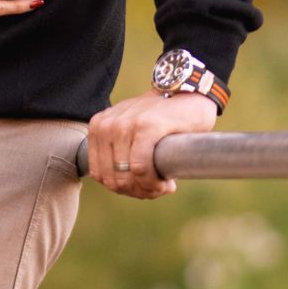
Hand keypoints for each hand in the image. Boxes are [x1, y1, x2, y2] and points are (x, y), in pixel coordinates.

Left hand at [85, 89, 219, 199]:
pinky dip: (153, 182)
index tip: (144, 189)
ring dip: (147, 190)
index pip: (100, 174)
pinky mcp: (146, 127)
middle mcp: (107, 125)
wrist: (189, 96)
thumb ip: (118, 154)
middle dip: (137, 192)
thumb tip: (119, 188)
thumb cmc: (161, 121)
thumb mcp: (130, 132)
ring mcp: (125, 125)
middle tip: (157, 189)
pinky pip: (141, 168)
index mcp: (98, 127)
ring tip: (164, 186)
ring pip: (126, 177)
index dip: (123, 190)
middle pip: (113, 179)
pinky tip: (168, 183)